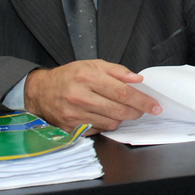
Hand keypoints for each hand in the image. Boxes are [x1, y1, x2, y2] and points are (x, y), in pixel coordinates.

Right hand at [24, 60, 161, 133]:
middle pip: (119, 110)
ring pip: (111, 122)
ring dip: (122, 118)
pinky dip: (107, 124)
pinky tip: (105, 115)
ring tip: (122, 110)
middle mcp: (79, 95)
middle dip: (137, 112)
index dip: (142, 100)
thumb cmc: (68, 76)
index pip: (122, 92)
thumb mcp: (92, 64)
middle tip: (145, 110)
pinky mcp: (70, 128)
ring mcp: (74, 114)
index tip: (154, 106)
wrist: (40, 91)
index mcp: (87, 76)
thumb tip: (137, 79)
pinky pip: (98, 130)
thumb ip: (117, 71)